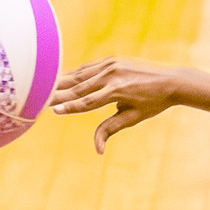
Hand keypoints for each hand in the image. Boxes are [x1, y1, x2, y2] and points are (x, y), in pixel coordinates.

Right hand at [49, 57, 187, 152]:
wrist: (171, 80)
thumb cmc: (153, 103)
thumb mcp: (133, 117)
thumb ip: (111, 129)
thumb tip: (98, 150)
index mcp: (118, 90)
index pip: (88, 101)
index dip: (70, 107)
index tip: (53, 111)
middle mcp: (113, 74)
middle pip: (80, 87)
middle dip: (59, 94)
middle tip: (38, 99)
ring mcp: (112, 64)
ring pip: (81, 75)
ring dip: (62, 82)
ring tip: (44, 89)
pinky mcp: (112, 59)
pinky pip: (88, 68)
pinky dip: (75, 74)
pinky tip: (61, 80)